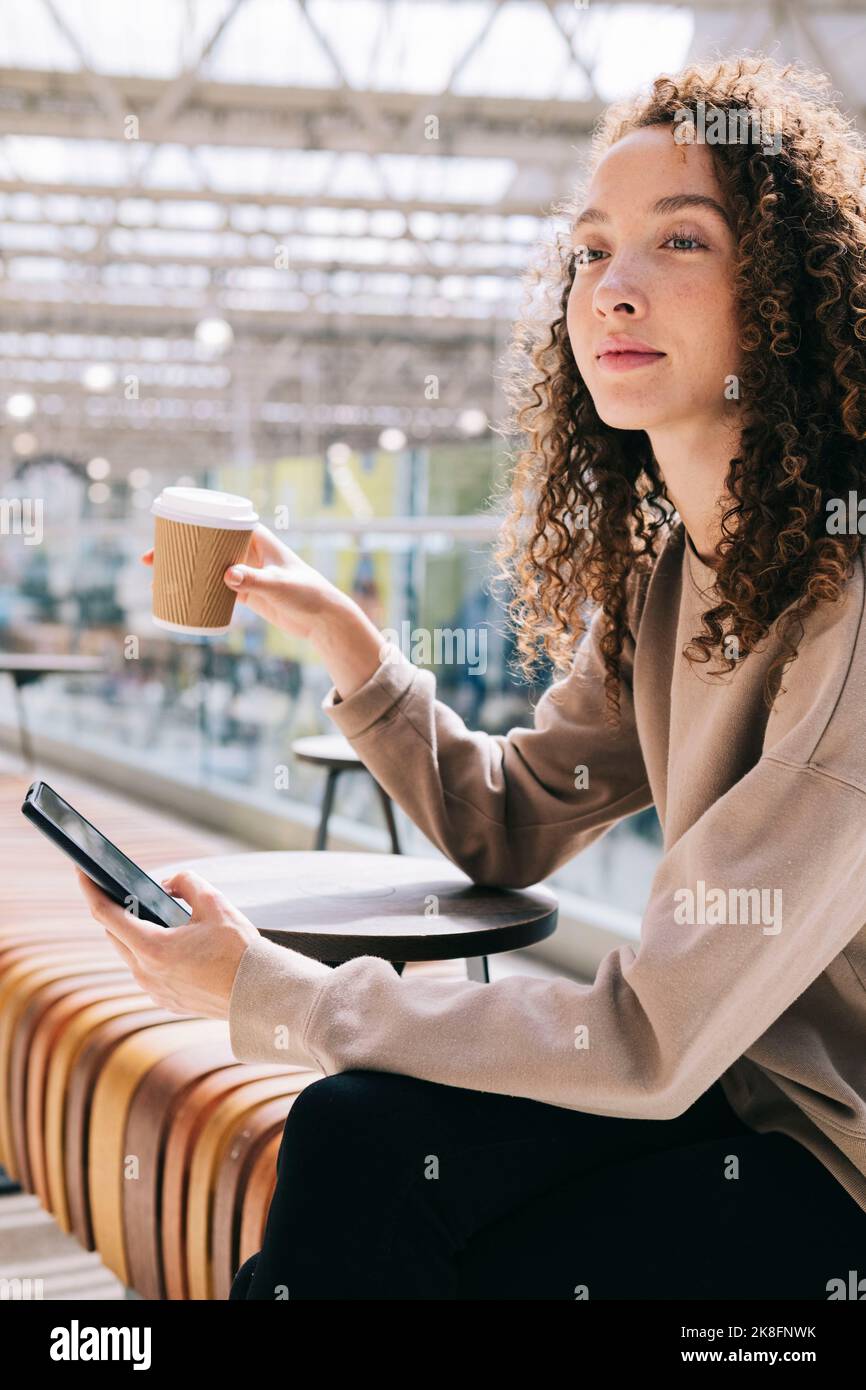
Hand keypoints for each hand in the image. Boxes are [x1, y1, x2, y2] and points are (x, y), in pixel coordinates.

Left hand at [74, 866, 259, 1020]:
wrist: (261, 995)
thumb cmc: (240, 950)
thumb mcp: (215, 903)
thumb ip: (186, 882)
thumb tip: (167, 885)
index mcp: (152, 948)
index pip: (107, 914)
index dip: (91, 889)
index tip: (82, 870)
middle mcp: (146, 973)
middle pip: (115, 935)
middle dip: (116, 909)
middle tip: (122, 888)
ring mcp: (155, 991)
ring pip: (131, 954)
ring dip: (135, 932)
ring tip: (149, 912)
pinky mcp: (168, 1001)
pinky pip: (148, 971)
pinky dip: (152, 952)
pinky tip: (170, 940)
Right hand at [141, 521, 347, 642]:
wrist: (322, 618)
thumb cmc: (307, 593)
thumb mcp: (279, 586)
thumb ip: (255, 581)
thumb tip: (227, 576)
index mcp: (254, 536)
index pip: (215, 524)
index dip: (187, 527)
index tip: (163, 535)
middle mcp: (246, 550)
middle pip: (203, 545)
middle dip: (175, 551)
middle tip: (147, 560)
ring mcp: (244, 570)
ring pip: (205, 567)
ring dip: (182, 572)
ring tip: (155, 582)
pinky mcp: (245, 591)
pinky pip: (213, 587)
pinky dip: (196, 590)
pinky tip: (177, 597)